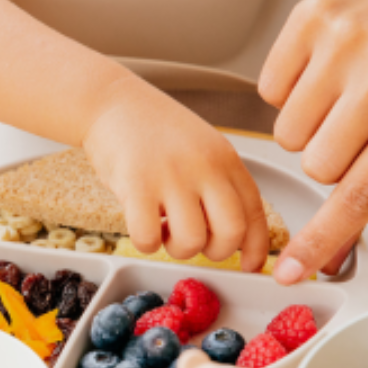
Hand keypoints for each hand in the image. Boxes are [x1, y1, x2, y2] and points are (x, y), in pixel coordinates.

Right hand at [82, 78, 268, 268]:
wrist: (111, 101)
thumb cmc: (154, 129)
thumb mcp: (202, 148)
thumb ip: (220, 184)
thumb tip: (235, 235)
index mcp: (225, 159)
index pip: (254, 213)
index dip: (256, 248)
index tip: (248, 265)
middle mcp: (204, 167)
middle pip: (230, 233)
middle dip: (215, 252)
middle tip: (195, 242)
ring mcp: (170, 176)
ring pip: (191, 242)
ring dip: (176, 248)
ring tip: (162, 227)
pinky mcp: (136, 185)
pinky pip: (149, 239)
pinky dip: (146, 242)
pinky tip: (140, 222)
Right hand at [258, 0, 367, 284]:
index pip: (362, 190)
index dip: (322, 238)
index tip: (291, 270)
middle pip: (318, 165)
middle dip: (331, 159)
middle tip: (356, 128)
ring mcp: (343, 40)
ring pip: (289, 132)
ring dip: (308, 128)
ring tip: (339, 97)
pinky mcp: (309, 18)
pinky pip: (270, 89)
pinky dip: (289, 92)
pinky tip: (320, 72)